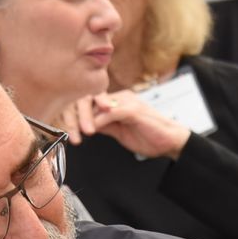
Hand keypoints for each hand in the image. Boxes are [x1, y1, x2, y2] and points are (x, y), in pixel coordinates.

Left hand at [59, 90, 189, 159]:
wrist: (171, 141)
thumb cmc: (149, 136)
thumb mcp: (120, 132)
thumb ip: (105, 125)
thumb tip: (88, 125)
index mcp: (117, 101)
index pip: (90, 100)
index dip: (76, 111)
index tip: (66, 124)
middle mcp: (121, 97)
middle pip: (91, 97)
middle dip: (75, 111)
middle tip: (66, 125)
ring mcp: (127, 101)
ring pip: (99, 103)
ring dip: (85, 117)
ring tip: (76, 130)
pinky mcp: (134, 110)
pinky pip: (111, 112)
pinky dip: (100, 120)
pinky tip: (92, 130)